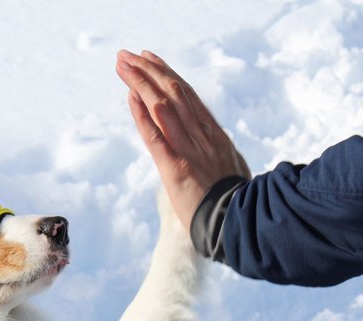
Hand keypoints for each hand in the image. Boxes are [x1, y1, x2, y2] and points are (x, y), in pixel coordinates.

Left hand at [116, 50, 250, 229]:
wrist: (240, 222)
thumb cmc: (238, 202)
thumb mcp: (234, 168)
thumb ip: (221, 152)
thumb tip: (218, 143)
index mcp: (216, 135)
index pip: (188, 96)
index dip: (167, 74)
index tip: (151, 59)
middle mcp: (202, 136)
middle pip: (174, 93)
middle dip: (149, 71)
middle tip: (128, 55)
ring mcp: (189, 150)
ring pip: (164, 107)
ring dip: (141, 83)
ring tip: (122, 65)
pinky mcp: (175, 167)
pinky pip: (156, 136)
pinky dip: (142, 115)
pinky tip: (130, 96)